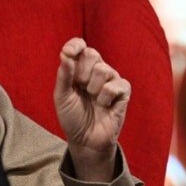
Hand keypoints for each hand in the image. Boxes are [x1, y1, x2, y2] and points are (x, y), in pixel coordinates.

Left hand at [54, 38, 130, 180]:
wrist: (85, 140)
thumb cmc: (73, 118)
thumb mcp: (62, 97)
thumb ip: (64, 76)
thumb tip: (65, 55)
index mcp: (80, 69)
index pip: (80, 47)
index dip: (75, 45)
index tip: (68, 52)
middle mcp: (97, 71)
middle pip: (91, 54)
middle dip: (81, 73)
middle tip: (80, 89)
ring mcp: (112, 80)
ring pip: (103, 70)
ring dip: (93, 88)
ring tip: (93, 100)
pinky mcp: (123, 91)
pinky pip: (115, 85)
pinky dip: (105, 97)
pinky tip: (104, 106)